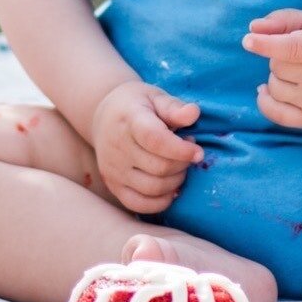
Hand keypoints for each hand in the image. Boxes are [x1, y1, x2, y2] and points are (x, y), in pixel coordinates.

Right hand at [90, 81, 202, 213]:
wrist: (103, 115)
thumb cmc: (136, 105)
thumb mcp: (155, 97)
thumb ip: (174, 107)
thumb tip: (194, 113)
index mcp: (129, 119)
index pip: (155, 140)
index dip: (181, 150)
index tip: (198, 152)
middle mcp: (117, 146)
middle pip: (159, 168)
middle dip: (183, 164)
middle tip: (189, 153)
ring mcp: (113, 168)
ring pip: (153, 188)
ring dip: (175, 182)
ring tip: (179, 167)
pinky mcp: (112, 185)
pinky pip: (139, 204)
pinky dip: (160, 202)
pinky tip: (170, 188)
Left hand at [242, 9, 301, 128]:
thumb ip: (282, 19)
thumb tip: (253, 28)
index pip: (295, 48)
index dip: (269, 45)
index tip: (248, 41)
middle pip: (277, 66)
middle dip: (280, 57)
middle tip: (301, 56)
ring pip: (274, 87)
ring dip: (278, 77)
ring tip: (300, 71)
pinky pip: (275, 113)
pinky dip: (266, 100)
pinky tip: (269, 89)